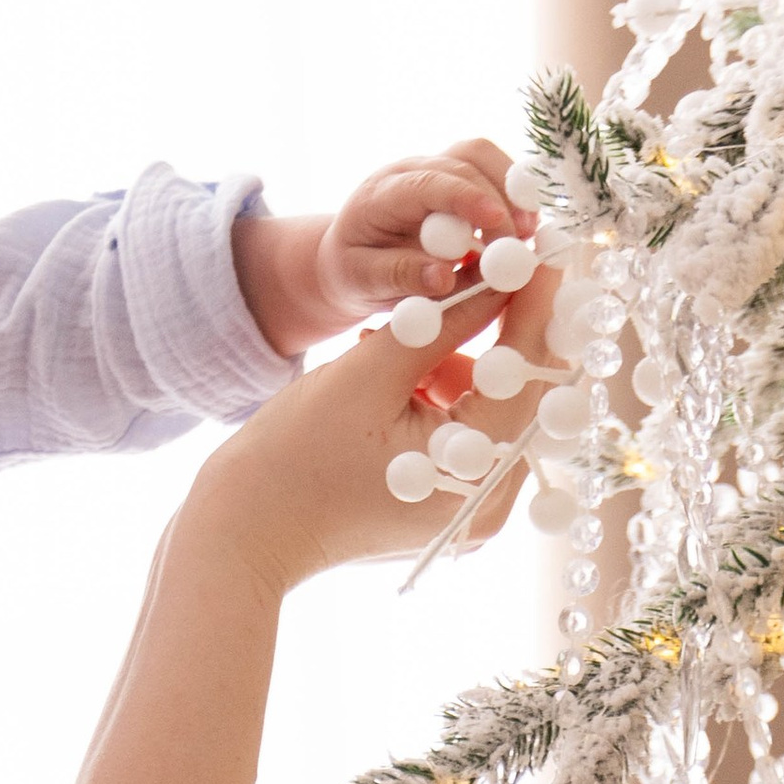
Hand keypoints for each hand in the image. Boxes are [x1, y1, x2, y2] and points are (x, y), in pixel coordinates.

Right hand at [181, 257, 559, 597]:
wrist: (245, 530)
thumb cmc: (293, 455)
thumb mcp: (370, 372)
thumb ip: (444, 321)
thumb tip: (500, 273)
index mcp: (474, 476)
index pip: (526, 375)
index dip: (536, 307)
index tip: (538, 253)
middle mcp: (488, 505)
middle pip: (520, 398)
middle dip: (505, 334)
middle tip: (497, 275)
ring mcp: (469, 514)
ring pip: (493, 416)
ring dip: (466, 365)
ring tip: (409, 335)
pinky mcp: (448, 511)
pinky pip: (468, 440)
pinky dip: (447, 399)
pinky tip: (406, 371)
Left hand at [234, 141, 534, 354]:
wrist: (348, 258)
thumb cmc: (354, 272)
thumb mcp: (362, 283)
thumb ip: (400, 277)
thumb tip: (444, 277)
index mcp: (380, 195)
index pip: (428, 183)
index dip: (466, 198)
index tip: (498, 221)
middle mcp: (408, 170)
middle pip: (463, 161)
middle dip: (500, 199)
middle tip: (522, 242)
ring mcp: (433, 168)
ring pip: (481, 155)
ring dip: (512, 189)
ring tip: (528, 233)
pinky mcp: (455, 176)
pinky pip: (490, 168)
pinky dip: (513, 192)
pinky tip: (523, 226)